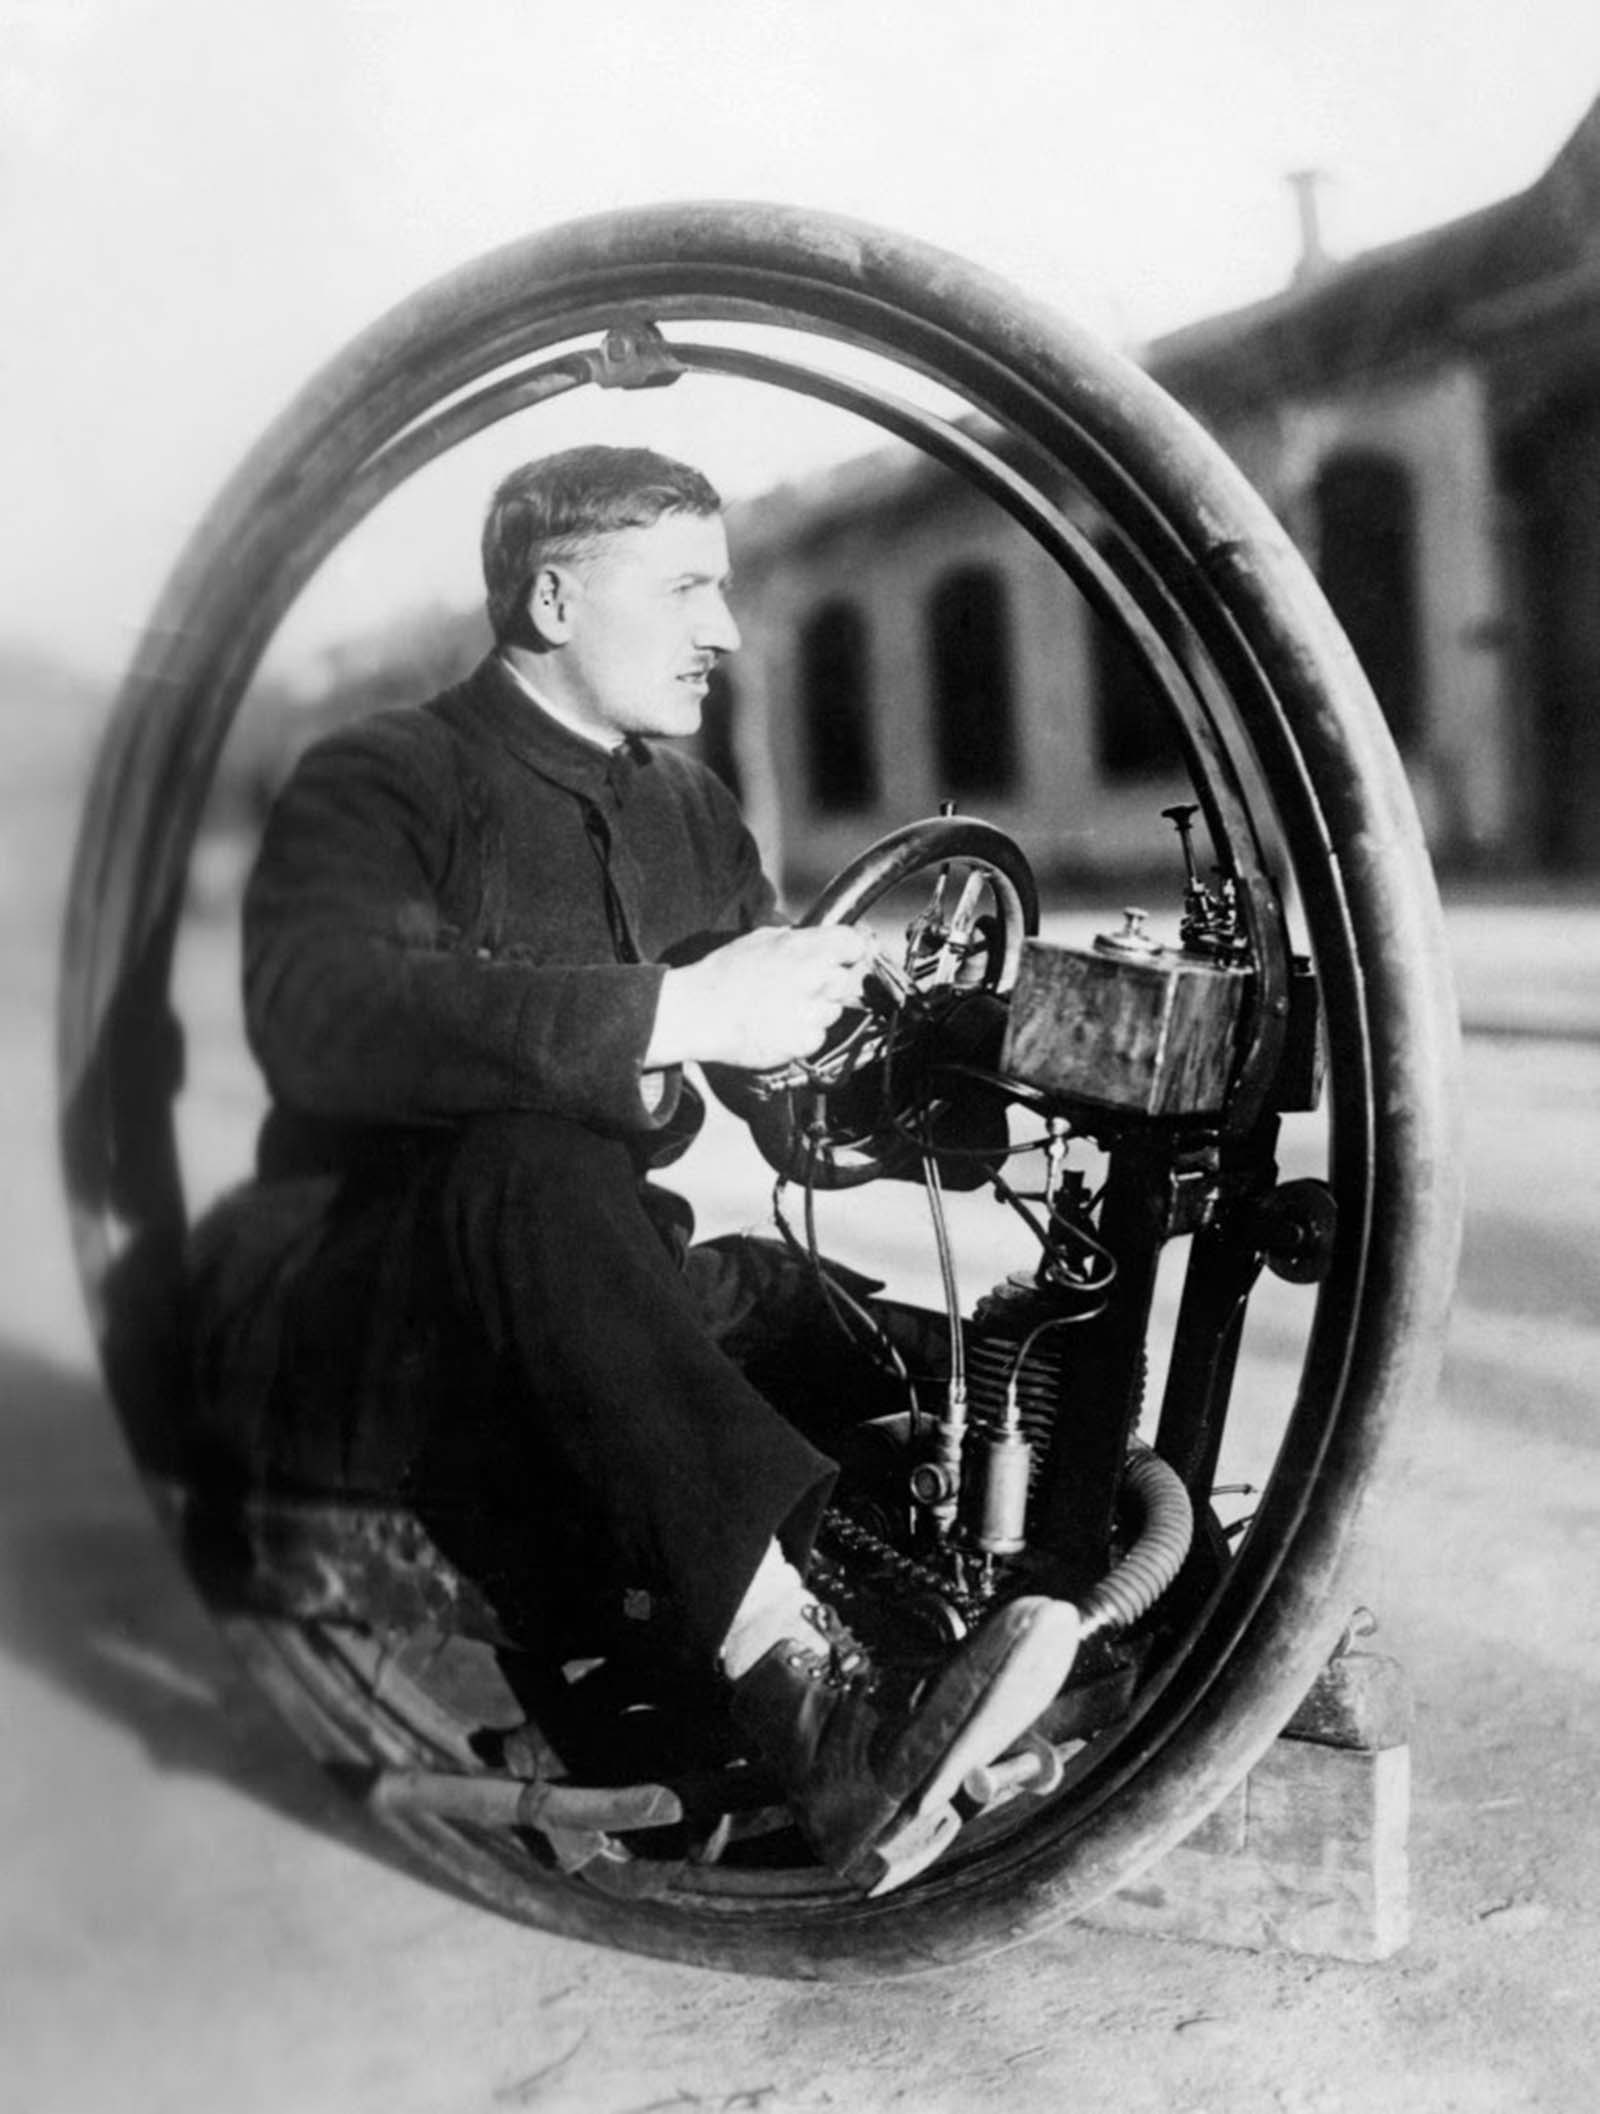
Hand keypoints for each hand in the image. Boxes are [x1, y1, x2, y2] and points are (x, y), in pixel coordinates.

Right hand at [648, 924, 875, 1070]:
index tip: (845, 957)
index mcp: (804, 947)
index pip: (855, 944)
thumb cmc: (724, 974)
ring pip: (834, 1011)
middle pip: (848, 981)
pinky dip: (803, 1035)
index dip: (851, 951)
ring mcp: (810, 1012)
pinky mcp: (803, 1042)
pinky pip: (817, 1037)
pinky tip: (778, 1027)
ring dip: (817, 1010)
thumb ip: (798, 939)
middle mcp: (813, 977)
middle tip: (803, 986)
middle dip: (831, 984)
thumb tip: (824, 938)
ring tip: (782, 1008)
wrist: (698, 1013)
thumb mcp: (760, 939)